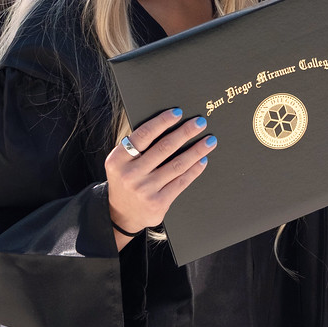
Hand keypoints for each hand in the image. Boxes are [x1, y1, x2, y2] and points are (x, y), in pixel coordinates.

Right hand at [104, 107, 212, 249]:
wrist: (121, 214)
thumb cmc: (125, 179)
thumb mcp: (121, 162)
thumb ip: (137, 146)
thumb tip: (168, 125)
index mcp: (118, 159)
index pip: (144, 135)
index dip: (162, 122)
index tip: (178, 112)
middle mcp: (130, 174)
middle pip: (164, 148)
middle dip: (185, 133)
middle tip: (200, 122)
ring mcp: (145, 190)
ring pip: (176, 165)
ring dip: (196, 151)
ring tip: (209, 141)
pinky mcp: (158, 203)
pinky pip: (181, 182)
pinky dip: (194, 169)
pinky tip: (202, 160)